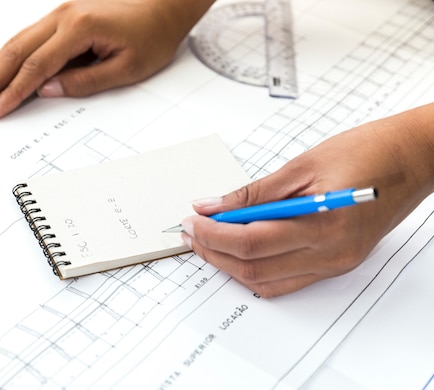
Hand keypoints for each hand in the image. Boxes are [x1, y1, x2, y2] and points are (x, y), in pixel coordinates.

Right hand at [0, 0, 213, 119]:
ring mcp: (60, 13)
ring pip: (16, 41)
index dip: (12, 93)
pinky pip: (27, 37)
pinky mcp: (62, 16)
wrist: (166, 3)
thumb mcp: (127, 67)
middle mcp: (62, 16)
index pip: (35, 67)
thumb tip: (48, 91)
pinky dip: (8, 55)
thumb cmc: (153, 32)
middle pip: (14, 51)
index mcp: (78, 27)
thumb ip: (85, 81)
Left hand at [181, 104, 433, 296]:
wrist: (414, 159)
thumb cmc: (366, 151)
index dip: (212, 234)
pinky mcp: (337, 264)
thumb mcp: (302, 164)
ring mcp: (335, 263)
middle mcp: (330, 253)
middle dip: (213, 251)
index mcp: (322, 223)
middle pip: (253, 266)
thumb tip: (211, 205)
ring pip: (266, 281)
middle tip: (191, 231)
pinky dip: (255, 269)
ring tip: (207, 240)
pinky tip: (238, 250)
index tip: (190, 220)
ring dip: (230, 265)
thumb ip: (253, 192)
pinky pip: (286, 280)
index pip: (250, 242)